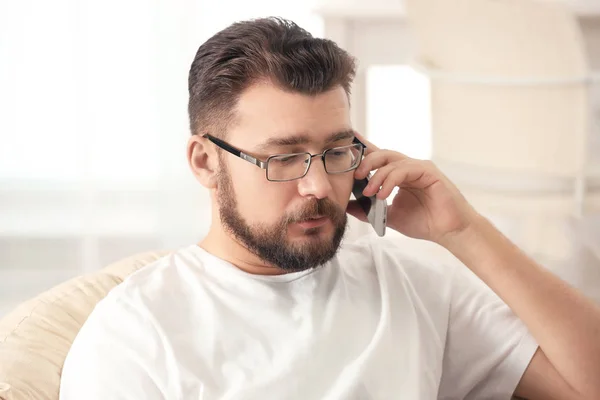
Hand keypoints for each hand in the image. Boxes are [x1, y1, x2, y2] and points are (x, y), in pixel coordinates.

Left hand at [346, 133, 478, 243]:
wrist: (449, 232)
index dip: (362, 148)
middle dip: (365, 162)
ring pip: (392, 160)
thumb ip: (367, 210)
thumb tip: (345, 206)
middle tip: (354, 177)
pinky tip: (383, 194)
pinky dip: (390, 181)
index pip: (377, 157)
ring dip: (376, 175)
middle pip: (381, 154)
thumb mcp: (388, 216)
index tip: (345, 143)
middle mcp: (408, 167)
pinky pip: (405, 170)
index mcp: (399, 174)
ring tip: (368, 192)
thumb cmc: (424, 222)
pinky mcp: (429, 171)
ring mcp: (419, 167)